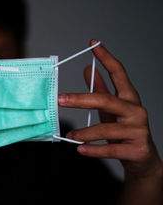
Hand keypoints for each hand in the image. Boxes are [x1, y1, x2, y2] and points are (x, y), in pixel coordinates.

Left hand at [58, 39, 162, 178]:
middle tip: (61, 100)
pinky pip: (110, 149)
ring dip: (84, 133)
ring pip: (106, 129)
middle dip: (81, 99)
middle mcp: (136, 111)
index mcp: (130, 98)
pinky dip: (93, 150)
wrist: (143, 159)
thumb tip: (87, 69)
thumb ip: (100, 90)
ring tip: (70, 135)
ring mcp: (138, 131)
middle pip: (106, 100)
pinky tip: (80, 149)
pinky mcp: (137, 149)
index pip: (119, 73)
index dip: (106, 58)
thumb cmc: (124, 130)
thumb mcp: (111, 108)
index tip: (93, 45)